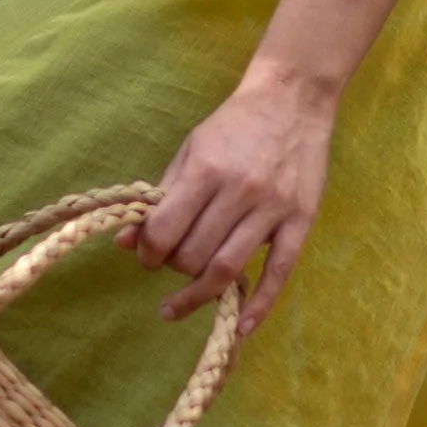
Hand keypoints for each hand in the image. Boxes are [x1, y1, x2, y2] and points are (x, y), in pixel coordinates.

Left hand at [139, 60, 336, 326]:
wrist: (292, 99)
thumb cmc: (234, 126)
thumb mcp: (190, 151)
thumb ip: (160, 197)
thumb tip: (126, 242)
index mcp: (206, 170)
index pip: (165, 231)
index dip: (148, 253)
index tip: (145, 257)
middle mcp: (239, 191)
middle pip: (195, 256)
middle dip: (173, 269)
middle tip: (169, 267)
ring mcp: (273, 208)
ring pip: (229, 269)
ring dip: (199, 293)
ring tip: (180, 304)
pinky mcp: (300, 220)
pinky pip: (278, 272)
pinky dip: (259, 305)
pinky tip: (240, 327)